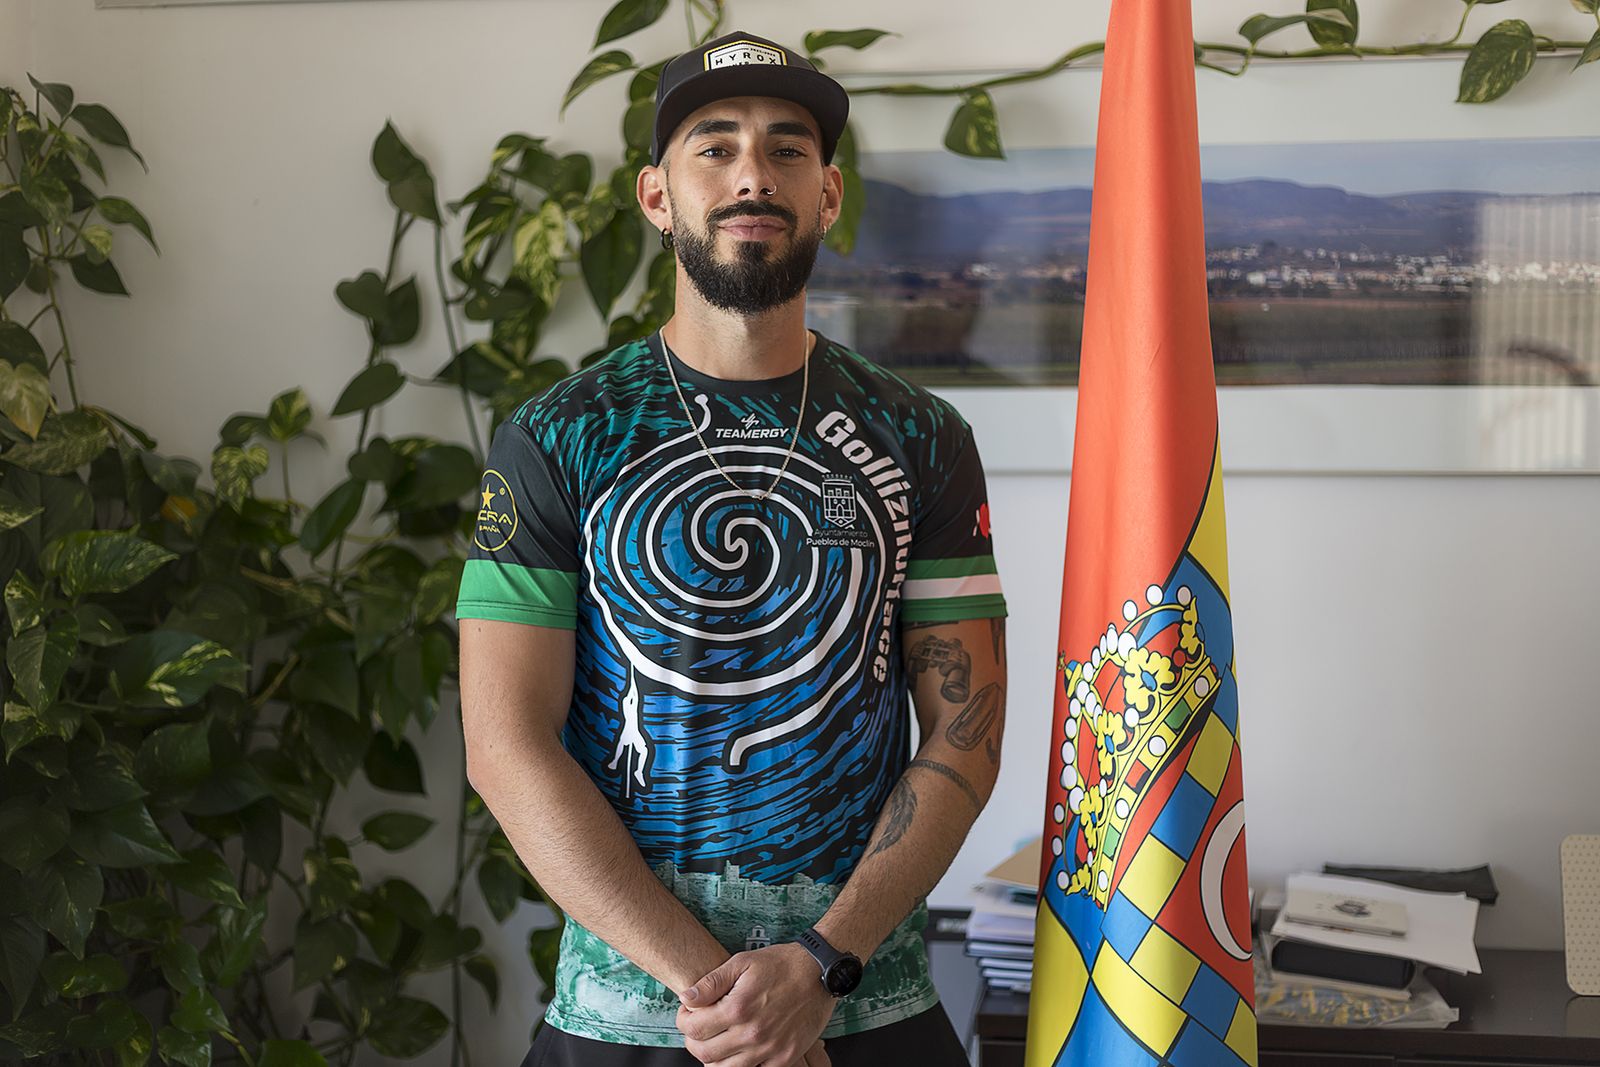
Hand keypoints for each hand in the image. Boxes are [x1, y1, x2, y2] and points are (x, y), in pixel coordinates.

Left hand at [675, 944, 836, 1065]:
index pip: (693, 1028)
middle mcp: (752, 1034)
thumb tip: (686, 998)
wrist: (820, 972)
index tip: (688, 1013)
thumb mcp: (743, 962)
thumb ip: (712, 982)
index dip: (683, 1020)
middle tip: (698, 1028)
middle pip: (704, 1054)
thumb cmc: (781, 964)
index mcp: (738, 1008)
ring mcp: (769, 1050)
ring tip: (717, 1040)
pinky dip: (742, 1066)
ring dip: (713, 1058)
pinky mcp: (785, 1058)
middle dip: (693, 1041)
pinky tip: (741, 1051)